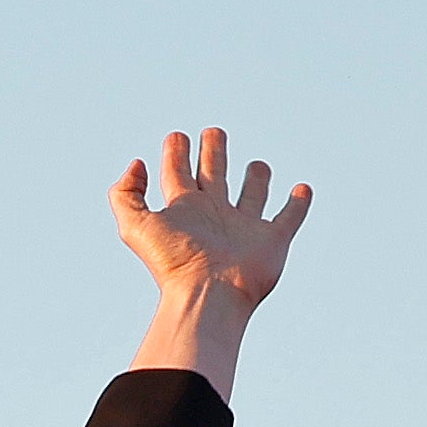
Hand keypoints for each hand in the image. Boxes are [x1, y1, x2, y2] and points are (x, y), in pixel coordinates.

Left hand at [115, 128, 308, 310]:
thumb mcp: (135, 226)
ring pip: (252, 195)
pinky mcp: (272, 240)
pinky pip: (289, 218)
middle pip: (214, 176)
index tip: (176, 137)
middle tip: (213, 132)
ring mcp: (244, 228)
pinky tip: (301, 190)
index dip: (176, 154)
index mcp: (184, 209)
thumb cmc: (174, 261)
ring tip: (257, 166)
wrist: (208, 293)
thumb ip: (126, 194)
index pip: (177, 174)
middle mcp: (214, 215)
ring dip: (256, 179)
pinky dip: (298, 204)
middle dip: (213, 153)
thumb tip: (137, 164)